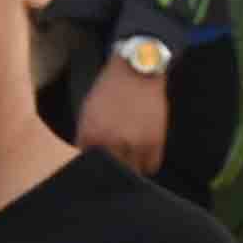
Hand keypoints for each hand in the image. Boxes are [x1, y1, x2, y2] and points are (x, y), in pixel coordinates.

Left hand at [70, 51, 176, 173]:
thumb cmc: (110, 90)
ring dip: (130, 168)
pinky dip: (146, 163)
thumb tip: (89, 160)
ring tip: (129, 158)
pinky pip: (151, 166)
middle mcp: (113, 143)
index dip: (93, 167)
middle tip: (114, 163)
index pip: (90, 166)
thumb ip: (87, 138)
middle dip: (111, 168)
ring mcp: (135, 144)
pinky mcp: (155, 141)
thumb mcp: (88, 112)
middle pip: (111, 173)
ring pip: (132, 172)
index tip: (97, 166)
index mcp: (92, 136)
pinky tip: (142, 155)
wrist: (137, 69)